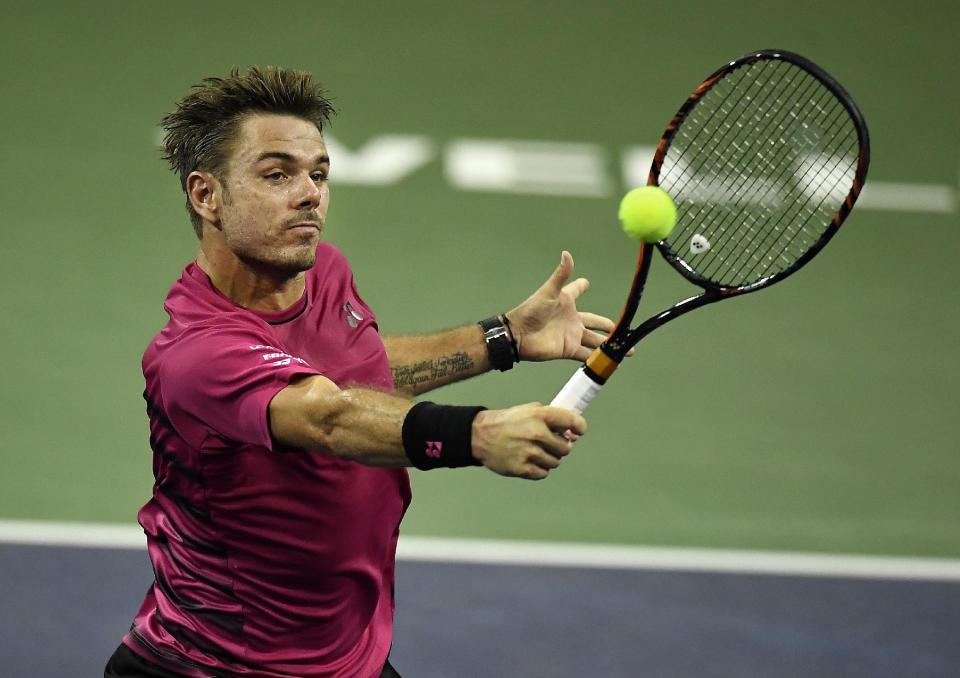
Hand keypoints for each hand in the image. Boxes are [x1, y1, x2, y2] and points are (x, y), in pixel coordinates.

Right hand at [471, 404, 586, 479]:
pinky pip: (543, 473)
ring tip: (535, 452)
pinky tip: (529, 460)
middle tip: (549, 444)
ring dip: (549, 459)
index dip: (579, 427)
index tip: (579, 432)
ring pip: (556, 462)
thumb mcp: (529, 411)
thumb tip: (572, 432)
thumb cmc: (507, 423)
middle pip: (565, 448)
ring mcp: (529, 452)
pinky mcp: (522, 468)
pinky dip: (539, 469)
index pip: (572, 421)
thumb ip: (551, 418)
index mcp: (539, 415)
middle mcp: (536, 433)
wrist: (480, 435)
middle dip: (559, 447)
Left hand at [505, 251, 615, 362]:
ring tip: (628, 350)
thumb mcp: (548, 292)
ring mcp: (572, 335)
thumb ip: (560, 275)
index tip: (587, 283)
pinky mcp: (569, 349)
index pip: (577, 290)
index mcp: (567, 302)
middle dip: (610, 326)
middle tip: (624, 329)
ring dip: (609, 345)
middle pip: (595, 322)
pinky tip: (612, 361)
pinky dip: (598, 359)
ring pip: (596, 340)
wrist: (518, 335)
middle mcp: (572, 319)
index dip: (582, 286)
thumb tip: (567, 253)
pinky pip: (587, 354)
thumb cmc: (531, 311)